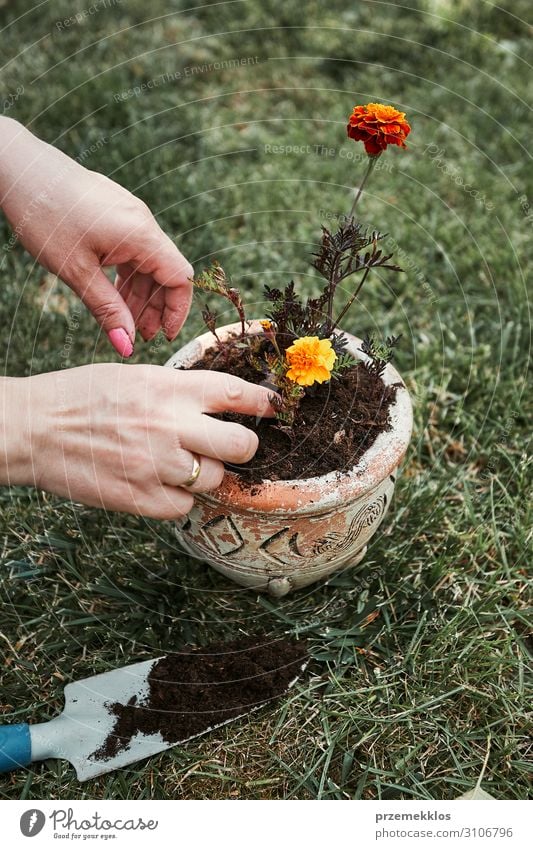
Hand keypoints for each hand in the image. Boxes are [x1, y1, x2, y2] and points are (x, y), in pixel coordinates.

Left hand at [0, 118, 192, 355]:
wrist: (20, 169)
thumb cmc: (46, 215)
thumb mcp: (76, 272)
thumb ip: (106, 310)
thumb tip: (126, 346)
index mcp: (141, 235)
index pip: (180, 279)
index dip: (177, 311)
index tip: (164, 337)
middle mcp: (142, 223)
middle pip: (166, 272)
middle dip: (156, 307)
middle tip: (138, 336)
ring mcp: (130, 216)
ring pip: (147, 263)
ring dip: (140, 295)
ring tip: (123, 320)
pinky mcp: (115, 214)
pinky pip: (132, 250)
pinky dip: (127, 276)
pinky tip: (113, 294)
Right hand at [4, 365, 273, 518]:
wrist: (33, 428)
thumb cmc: (79, 396)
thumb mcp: (133, 377)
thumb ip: (176, 392)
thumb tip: (215, 406)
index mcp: (168, 388)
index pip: (236, 393)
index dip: (264, 402)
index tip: (275, 408)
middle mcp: (170, 425)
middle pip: (243, 445)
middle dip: (243, 447)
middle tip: (229, 447)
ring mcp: (157, 464)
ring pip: (215, 479)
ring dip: (205, 474)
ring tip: (176, 464)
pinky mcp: (141, 498)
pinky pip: (185, 506)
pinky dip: (179, 499)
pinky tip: (158, 484)